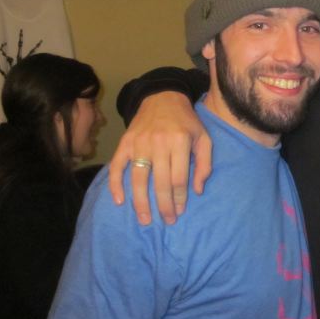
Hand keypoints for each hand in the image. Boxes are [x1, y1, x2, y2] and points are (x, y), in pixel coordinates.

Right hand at [108, 91, 212, 224]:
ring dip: (140, 201)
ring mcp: (139, 143)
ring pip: (138, 178)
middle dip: (163, 205)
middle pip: (160, 182)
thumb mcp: (203, 138)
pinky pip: (117, 166)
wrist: (162, 98)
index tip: (179, 211)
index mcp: (179, 142)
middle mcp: (158, 143)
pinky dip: (115, 184)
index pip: (178, 178)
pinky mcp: (125, 142)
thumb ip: (204, 164)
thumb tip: (197, 190)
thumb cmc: (186, 122)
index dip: (179, 198)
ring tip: (144, 220)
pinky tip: (118, 200)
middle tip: (166, 221)